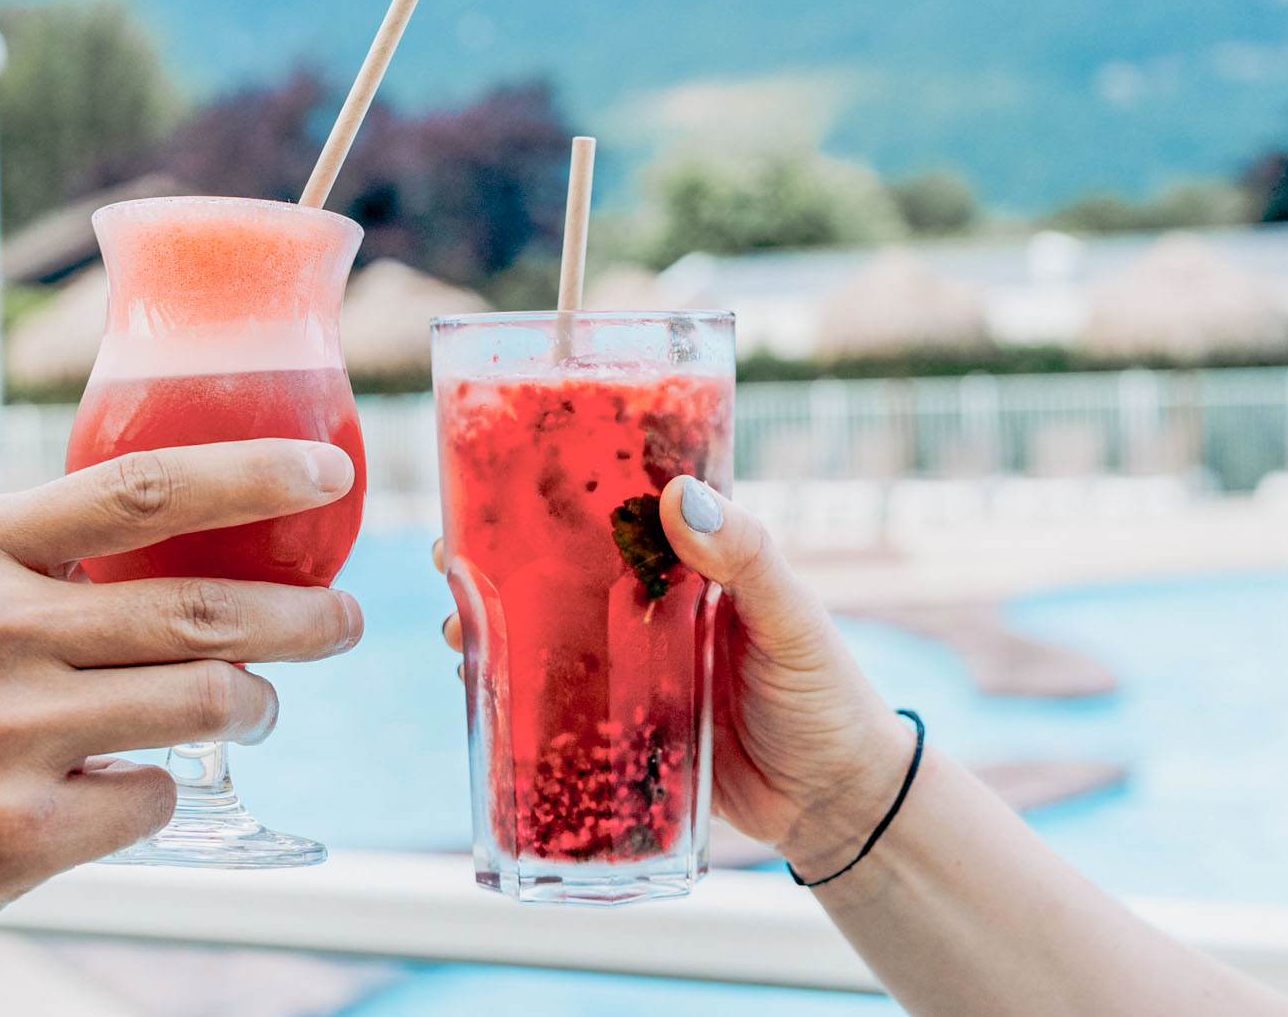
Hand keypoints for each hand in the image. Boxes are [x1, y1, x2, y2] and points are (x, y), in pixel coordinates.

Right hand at [0, 438, 361, 985]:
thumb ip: (40, 565)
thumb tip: (194, 538)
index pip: (141, 488)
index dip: (252, 474)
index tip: (328, 471)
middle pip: (201, 609)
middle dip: (305, 618)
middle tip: (344, 619)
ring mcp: (1, 736)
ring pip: (204, 704)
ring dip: (254, 704)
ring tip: (257, 703)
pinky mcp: (17, 835)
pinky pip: (154, 800)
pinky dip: (161, 793)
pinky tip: (126, 788)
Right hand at [438, 474, 910, 878]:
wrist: (838, 804)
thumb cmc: (830, 698)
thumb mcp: (792, 620)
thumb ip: (747, 557)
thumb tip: (679, 494)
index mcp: (689, 568)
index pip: (612, 514)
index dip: (553, 496)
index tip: (495, 482)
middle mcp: (649, 609)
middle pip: (559, 573)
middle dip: (498, 563)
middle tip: (448, 559)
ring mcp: (631, 670)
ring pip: (546, 636)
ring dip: (493, 627)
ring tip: (458, 630)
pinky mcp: (620, 729)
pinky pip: (558, 707)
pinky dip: (516, 696)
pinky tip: (478, 689)